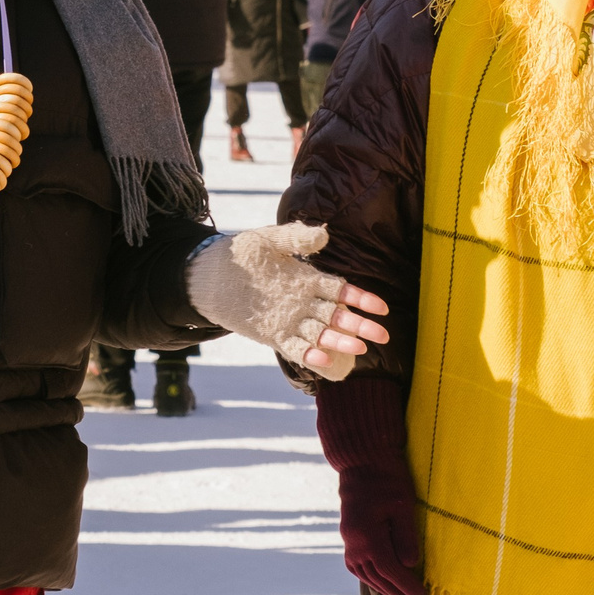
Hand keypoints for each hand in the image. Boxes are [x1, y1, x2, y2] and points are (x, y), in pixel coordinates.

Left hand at [185, 223, 389, 380]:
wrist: (211, 274)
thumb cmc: (242, 254)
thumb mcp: (269, 241)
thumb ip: (296, 238)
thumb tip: (324, 235)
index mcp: (308, 280)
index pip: (341, 291)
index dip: (361, 299)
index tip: (381, 309)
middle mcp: (303, 303)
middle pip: (337, 316)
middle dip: (360, 325)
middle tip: (381, 335)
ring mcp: (290, 320)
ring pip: (321, 335)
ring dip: (340, 342)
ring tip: (360, 349)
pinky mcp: (273, 335)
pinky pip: (295, 348)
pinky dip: (309, 355)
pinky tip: (325, 360)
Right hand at [339, 464, 425, 594]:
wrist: (362, 462)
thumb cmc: (387, 479)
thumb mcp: (403, 506)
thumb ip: (406, 537)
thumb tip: (410, 565)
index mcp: (367, 537)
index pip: (390, 571)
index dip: (407, 587)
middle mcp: (354, 544)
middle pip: (377, 578)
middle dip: (399, 594)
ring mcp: (348, 542)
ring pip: (366, 575)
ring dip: (386, 589)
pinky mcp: (349, 538)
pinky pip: (360, 567)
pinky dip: (374, 578)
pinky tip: (386, 583)